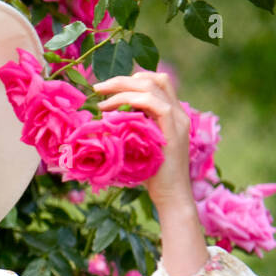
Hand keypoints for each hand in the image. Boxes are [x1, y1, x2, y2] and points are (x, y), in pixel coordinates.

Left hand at [92, 69, 193, 211]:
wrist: (171, 196)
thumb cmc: (151, 175)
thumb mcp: (139, 145)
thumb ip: (132, 128)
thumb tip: (106, 119)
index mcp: (172, 113)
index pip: (156, 82)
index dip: (131, 79)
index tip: (107, 88)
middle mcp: (178, 112)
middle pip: (154, 79)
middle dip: (122, 79)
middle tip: (98, 88)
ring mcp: (178, 120)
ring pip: (153, 87)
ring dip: (122, 88)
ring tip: (101, 98)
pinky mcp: (174, 131)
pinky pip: (156, 105)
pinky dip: (131, 101)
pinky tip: (112, 110)